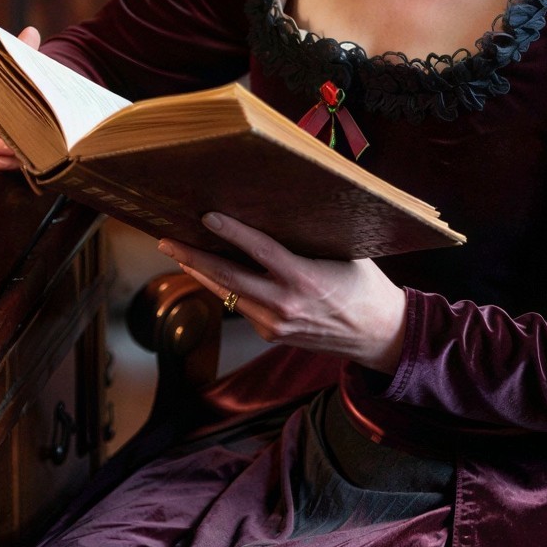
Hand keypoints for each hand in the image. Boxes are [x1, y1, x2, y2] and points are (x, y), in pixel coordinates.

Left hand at [158, 211, 407, 372]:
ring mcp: (275, 324)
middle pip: (227, 278)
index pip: (259, 251)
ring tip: (178, 253)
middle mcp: (285, 304)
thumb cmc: (365, 288)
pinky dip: (225, 289)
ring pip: (227, 294)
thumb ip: (311, 238)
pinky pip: (241, 307)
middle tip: (166, 241)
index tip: (206, 217)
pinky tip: (213, 273)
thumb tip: (281, 209)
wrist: (380, 337)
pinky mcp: (271, 335)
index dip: (231, 233)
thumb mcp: (346, 254)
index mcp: (305, 278)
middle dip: (191, 258)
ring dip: (201, 273)